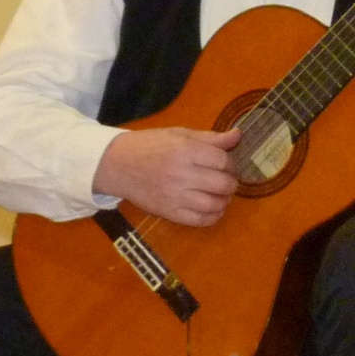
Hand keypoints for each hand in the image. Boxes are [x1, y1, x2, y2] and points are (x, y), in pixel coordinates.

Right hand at [93, 127, 241, 225]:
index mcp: (184, 151)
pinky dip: (213, 216)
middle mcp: (181, 174)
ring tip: (220, 195)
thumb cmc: (150, 146)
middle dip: (231, 183)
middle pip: (223, 184)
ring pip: (214, 204)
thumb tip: (238, 135)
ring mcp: (174, 196)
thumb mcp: (179, 135)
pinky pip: (200, 220)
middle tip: (226, 181)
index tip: (226, 165)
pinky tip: (212, 208)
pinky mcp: (168, 212)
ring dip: (225, 201)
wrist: (116, 164)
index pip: (222, 161)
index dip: (230, 164)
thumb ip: (210, 138)